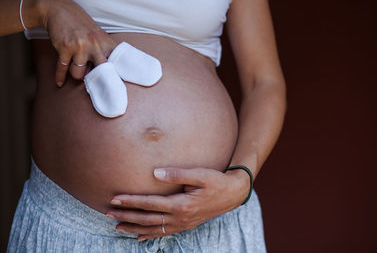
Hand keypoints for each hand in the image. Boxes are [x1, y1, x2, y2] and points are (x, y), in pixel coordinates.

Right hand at [36, 0, 116, 85]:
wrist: (58, 9)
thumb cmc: (80, 24)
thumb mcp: (97, 34)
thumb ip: (104, 50)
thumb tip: (108, 72)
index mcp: (105, 42)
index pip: (115, 62)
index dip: (115, 74)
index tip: (115, 84)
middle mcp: (94, 45)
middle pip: (100, 72)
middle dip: (96, 79)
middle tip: (93, 83)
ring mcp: (79, 47)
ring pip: (79, 74)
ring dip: (76, 74)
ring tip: (75, 70)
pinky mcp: (64, 48)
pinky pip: (63, 69)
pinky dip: (60, 77)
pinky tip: (60, 82)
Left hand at [106, 167, 249, 240]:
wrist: (233, 194)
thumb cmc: (216, 181)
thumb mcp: (200, 174)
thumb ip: (177, 174)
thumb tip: (156, 174)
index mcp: (181, 205)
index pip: (150, 204)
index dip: (131, 201)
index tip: (115, 199)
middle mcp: (180, 218)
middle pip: (147, 219)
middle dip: (127, 216)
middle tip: (108, 213)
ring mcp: (183, 224)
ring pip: (153, 229)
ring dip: (134, 227)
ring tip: (117, 226)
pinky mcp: (186, 225)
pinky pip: (164, 233)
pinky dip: (150, 235)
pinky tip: (139, 237)